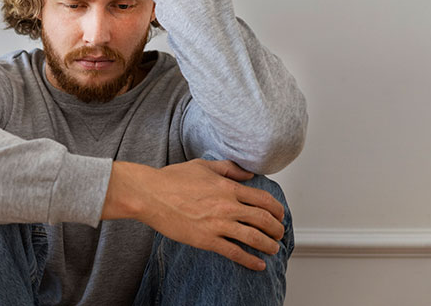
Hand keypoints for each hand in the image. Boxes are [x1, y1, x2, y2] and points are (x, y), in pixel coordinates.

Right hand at [101, 159, 284, 270]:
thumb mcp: (203, 166)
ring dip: (268, 245)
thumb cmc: (172, 179)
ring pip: (254, 238)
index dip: (277, 209)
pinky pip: (234, 252)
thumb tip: (248, 174)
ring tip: (273, 249)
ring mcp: (217, 224)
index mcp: (227, 187)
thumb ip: (228, 169)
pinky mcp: (206, 239)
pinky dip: (250, 260)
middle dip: (276, 229)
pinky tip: (257, 264)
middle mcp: (227, 206)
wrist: (150, 194)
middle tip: (279, 234)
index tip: (280, 215)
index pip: (263, 199)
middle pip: (263, 219)